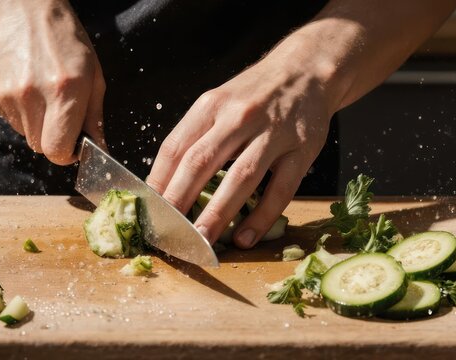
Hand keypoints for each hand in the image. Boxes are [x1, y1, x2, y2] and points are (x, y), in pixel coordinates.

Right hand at [0, 0, 105, 163]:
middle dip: (53, 139)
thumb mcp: (93, 77)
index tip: (72, 147)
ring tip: (43, 94)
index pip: (58, 150)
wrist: (26, 11)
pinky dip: (21, 112)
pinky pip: (10, 120)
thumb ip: (95, 119)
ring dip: (37, 124)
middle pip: (40, 147)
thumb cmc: (65, 41)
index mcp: (65, 91)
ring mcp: (8, 94)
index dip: (66, 154)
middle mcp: (33, 94)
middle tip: (60, 116)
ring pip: (25, 135)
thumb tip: (99, 150)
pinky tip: (27, 87)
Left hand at [147, 40, 334, 248]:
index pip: (175, 147)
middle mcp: (239, 116)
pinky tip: (245, 238)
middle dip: (180, 200)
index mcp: (211, 105)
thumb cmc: (253, 95)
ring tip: (201, 240)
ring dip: (218, 213)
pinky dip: (261, 217)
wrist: (306, 71)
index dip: (158, 181)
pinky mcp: (303, 149)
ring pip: (241, 177)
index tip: (149, 210)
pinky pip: (280, 189)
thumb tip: (163, 183)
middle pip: (201, 162)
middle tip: (167, 232)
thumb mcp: (217, 104)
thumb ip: (194, 138)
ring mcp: (273, 132)